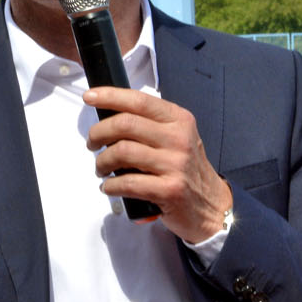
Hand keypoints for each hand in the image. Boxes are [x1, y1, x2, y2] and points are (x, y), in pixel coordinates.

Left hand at [83, 86, 231, 244]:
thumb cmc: (185, 170)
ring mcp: (176, 165)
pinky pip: (128, 183)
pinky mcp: (170, 190)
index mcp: (178, 120)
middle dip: (98, 133)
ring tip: (101, 168)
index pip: (139, 100)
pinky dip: (111, 186)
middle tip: (92, 143)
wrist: (211, 206)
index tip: (90, 97)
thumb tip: (108, 118)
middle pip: (125, 124)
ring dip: (102, 162)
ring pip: (122, 152)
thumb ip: (149, 126)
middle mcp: (179, 139)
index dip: (110, 96)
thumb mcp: (176, 138)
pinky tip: (110, 187)